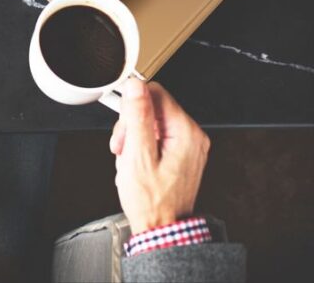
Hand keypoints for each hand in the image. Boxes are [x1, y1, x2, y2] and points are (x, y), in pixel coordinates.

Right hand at [109, 78, 209, 233]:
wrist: (161, 228)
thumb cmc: (152, 200)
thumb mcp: (138, 155)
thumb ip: (137, 117)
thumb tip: (135, 86)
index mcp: (186, 132)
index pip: (156, 93)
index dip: (132, 105)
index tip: (121, 122)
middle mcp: (192, 136)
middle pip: (153, 107)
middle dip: (131, 124)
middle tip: (122, 146)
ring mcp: (188, 145)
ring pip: (152, 121)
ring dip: (133, 136)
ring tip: (128, 158)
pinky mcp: (180, 153)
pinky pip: (156, 136)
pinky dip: (141, 145)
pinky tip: (135, 161)